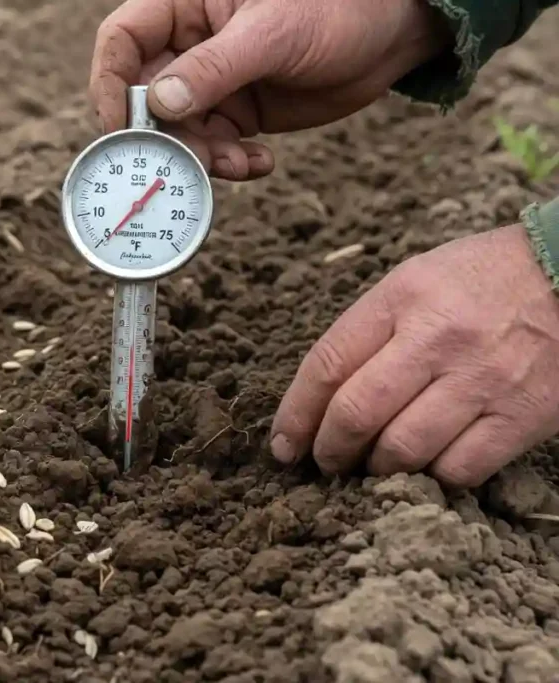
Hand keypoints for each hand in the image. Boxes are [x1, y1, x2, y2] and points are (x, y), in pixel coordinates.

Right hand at [89, 0, 450, 180]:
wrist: (391, 35)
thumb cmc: (336, 9)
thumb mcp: (274, 33)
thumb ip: (213, 68)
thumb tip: (159, 105)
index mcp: (184, 5)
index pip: (123, 40)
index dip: (110, 83)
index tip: (120, 127)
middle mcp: (190, 44)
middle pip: (145, 96)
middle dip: (165, 134)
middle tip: (188, 160)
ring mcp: (211, 81)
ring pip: (178, 130)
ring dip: (200, 156)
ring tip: (237, 162)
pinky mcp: (236, 112)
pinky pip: (213, 145)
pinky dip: (228, 162)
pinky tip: (258, 162)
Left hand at [269, 225, 558, 487]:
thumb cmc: (484, 279)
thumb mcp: (416, 280)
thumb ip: (369, 331)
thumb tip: (320, 397)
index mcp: (402, 297)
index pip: (327, 364)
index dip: (295, 413)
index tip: (283, 444)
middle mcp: (438, 338)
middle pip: (356, 414)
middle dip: (329, 450)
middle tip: (325, 462)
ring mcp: (483, 379)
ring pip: (403, 449)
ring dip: (376, 469)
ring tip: (372, 466)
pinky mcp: (524, 416)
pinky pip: (459, 469)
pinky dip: (433, 477)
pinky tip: (427, 468)